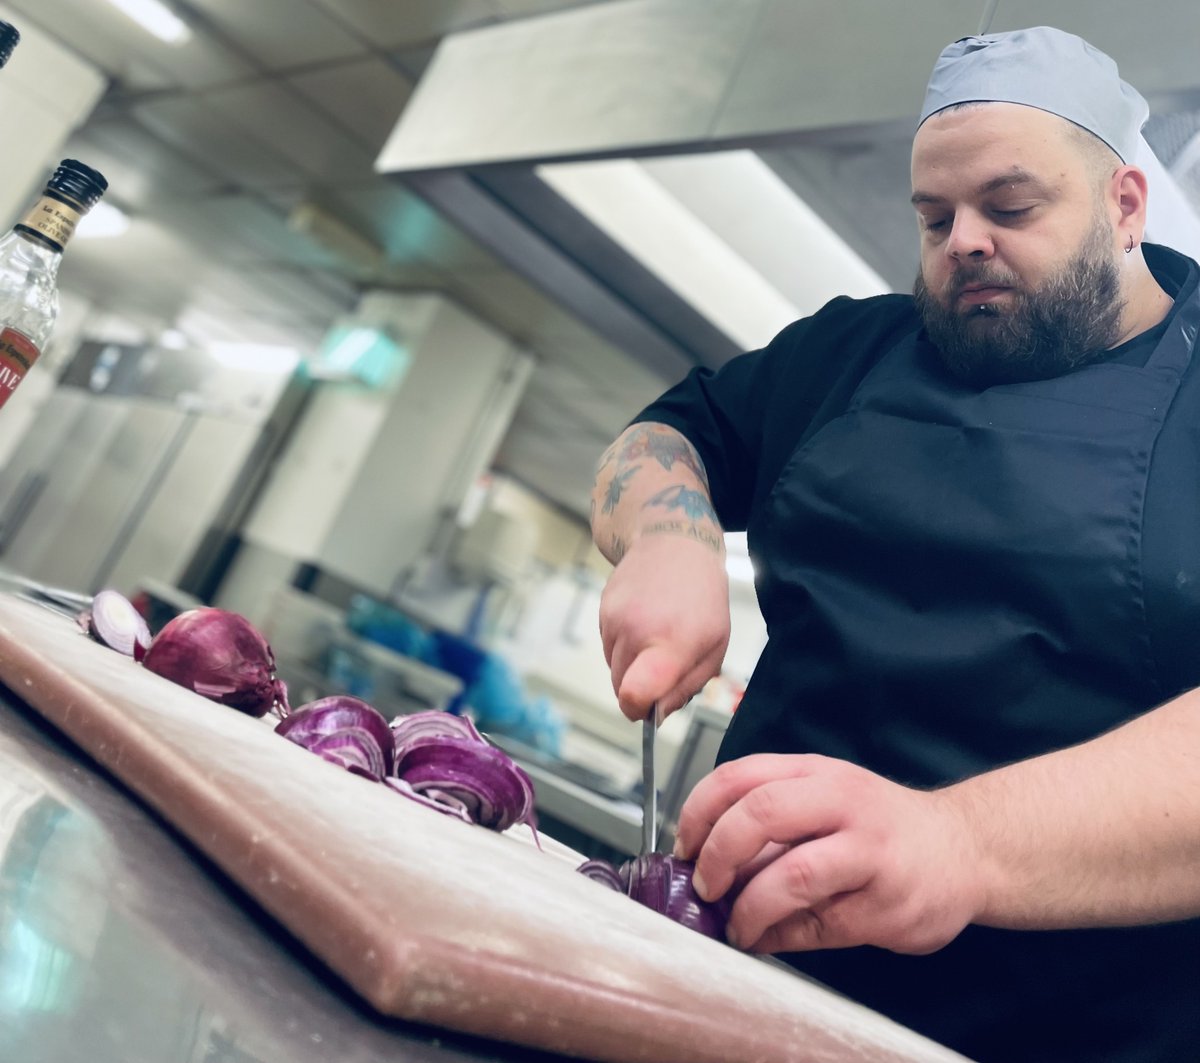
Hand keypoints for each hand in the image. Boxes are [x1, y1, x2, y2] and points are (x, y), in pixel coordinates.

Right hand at [598, 534, 729, 720]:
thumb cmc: (702, 599)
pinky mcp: (602, 609)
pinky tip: (643, 622)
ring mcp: (615, 618)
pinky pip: (607, 646)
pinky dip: (623, 645)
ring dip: (631, 666)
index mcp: (671, 643)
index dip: (637, 710)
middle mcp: (636, 630)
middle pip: (620, 688)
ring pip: (612, 668)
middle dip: (640, 689)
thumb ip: (685, 687)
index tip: (649, 709)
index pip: (635, 694)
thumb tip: (656, 715)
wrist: (675, 544)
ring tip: (656, 636)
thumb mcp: (714, 648)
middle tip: (665, 666)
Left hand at [673, 754, 985, 954]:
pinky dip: (781, 938)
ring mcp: (869, 853)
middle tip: (704, 887)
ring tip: (736, 926)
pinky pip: (818, 926)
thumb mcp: (823, 798)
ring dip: (748, 908)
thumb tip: (701, 858)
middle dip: (717, 856)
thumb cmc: (879, 823)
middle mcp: (842, 802)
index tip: (683, 846)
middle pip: (760, 814)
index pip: (739, 775)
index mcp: (816, 771)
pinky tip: (768, 939)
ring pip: (792, 876)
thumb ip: (768, 818)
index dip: (698, 812)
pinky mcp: (886, 904)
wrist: (964, 849)